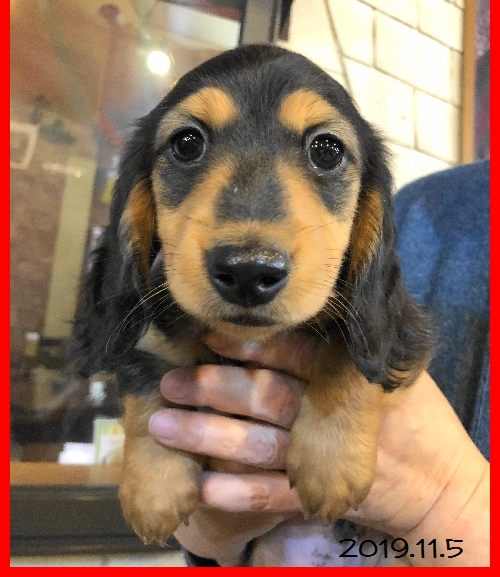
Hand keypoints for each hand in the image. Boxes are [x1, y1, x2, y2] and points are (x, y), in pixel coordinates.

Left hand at [149, 331, 488, 565]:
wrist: (443, 484)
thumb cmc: (412, 416)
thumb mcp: (391, 370)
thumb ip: (345, 345)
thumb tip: (296, 307)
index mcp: (350, 374)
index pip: (295, 352)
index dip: (250, 342)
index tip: (207, 332)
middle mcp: (333, 413)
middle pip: (267, 395)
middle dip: (214, 387)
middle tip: (169, 381)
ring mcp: (328, 458)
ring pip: (260, 444)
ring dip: (209, 436)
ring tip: (163, 426)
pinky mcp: (325, 496)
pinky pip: (277, 495)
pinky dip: (241, 492)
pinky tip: (205, 487)